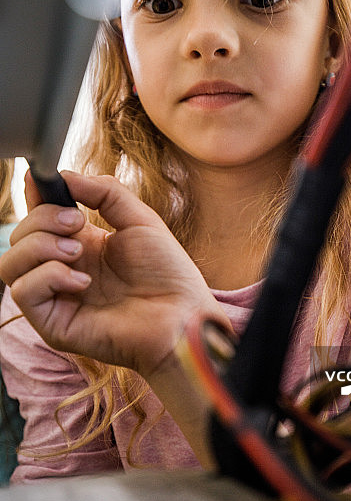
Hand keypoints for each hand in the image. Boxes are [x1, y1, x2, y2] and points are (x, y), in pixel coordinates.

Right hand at [0, 171, 229, 381]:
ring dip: (39, 246)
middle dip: (43, 219)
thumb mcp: (139, 219)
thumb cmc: (168, 272)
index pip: (39, 217)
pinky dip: (48, 276)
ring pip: (9, 263)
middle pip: (19, 236)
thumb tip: (64, 175)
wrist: (183, 314)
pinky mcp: (54, 324)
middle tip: (78, 223)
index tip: (40, 180)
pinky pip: (23, 292)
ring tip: (78, 251)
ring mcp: (56, 297)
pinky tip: (82, 280)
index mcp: (82, 244)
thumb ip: (104, 192)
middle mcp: (64, 269)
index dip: (35, 197)